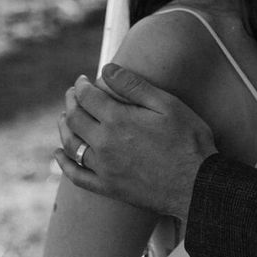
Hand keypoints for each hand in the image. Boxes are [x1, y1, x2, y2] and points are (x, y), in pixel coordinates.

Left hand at [55, 64, 217, 219]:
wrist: (197, 185)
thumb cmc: (188, 141)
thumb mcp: (167, 104)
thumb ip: (134, 86)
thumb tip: (106, 68)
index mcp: (118, 120)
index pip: (87, 97)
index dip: (81, 85)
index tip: (83, 80)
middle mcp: (104, 144)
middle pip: (74, 118)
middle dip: (71, 101)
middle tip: (73, 93)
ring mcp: (104, 168)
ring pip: (71, 144)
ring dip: (63, 127)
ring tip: (64, 116)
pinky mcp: (108, 187)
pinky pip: (76, 176)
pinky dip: (63, 163)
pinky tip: (59, 154)